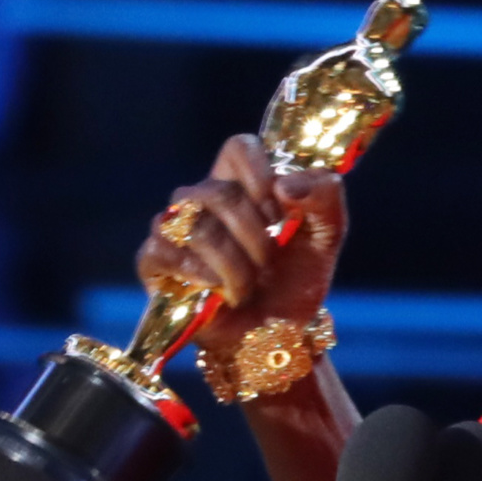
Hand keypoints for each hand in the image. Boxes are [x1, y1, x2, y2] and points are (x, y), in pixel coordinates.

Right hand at [133, 133, 346, 350]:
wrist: (278, 333)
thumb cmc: (296, 278)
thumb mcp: (326, 236)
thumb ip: (324, 197)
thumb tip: (286, 186)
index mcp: (243, 180)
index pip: (238, 147)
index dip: (260, 174)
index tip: (279, 209)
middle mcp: (204, 197)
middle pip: (217, 191)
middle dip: (253, 235)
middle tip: (270, 262)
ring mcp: (175, 227)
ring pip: (193, 225)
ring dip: (232, 264)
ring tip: (247, 287)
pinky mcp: (154, 261)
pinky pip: (162, 252)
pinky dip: (198, 276)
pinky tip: (216, 291)